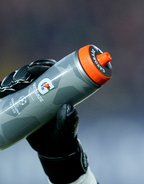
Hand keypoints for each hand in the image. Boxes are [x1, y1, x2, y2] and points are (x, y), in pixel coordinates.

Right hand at [0, 59, 87, 182]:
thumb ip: (69, 119)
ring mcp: (30, 97)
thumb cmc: (63, 133)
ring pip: (17, 82)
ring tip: (9, 87)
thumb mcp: (68, 126)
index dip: (41, 65)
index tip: (34, 70)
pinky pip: (8, 95)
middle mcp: (42, 89)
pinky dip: (3, 90)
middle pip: (30, 74)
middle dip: (23, 73)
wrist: (53, 147)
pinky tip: (2, 91)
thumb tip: (68, 108)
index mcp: (57, 88)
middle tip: (20, 81)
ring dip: (11, 80)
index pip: (49, 70)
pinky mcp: (19, 105)